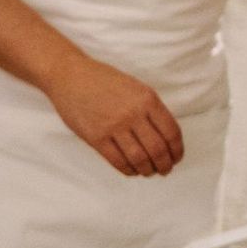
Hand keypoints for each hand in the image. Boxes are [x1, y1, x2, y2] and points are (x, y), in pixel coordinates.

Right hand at [45, 56, 183, 176]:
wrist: (69, 76)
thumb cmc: (103, 80)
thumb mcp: (135, 87)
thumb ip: (150, 109)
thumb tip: (165, 137)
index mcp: (147, 99)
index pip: (171, 132)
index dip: (177, 150)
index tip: (176, 158)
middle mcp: (133, 113)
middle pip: (157, 149)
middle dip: (164, 165)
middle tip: (164, 170)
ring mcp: (113, 126)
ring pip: (139, 158)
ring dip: (147, 170)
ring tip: (148, 171)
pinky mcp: (96, 137)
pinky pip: (117, 161)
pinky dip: (128, 170)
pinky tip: (131, 170)